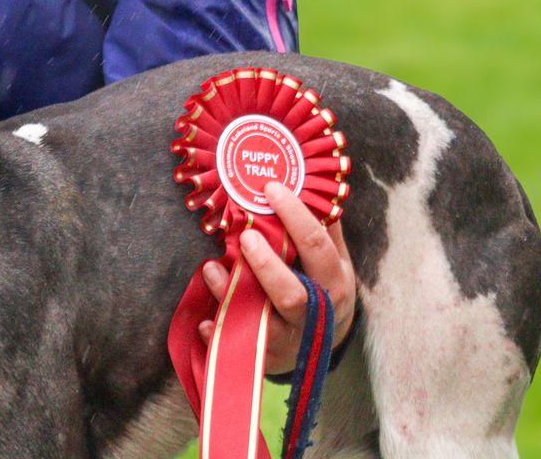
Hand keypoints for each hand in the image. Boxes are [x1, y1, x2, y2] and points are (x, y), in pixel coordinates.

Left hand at [198, 181, 356, 374]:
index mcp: (334, 281)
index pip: (316, 245)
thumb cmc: (326, 290)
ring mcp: (289, 339)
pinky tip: (204, 321)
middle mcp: (315, 314)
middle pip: (290, 294)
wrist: (328, 344)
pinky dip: (219, 335)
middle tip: (245, 237)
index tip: (271, 189)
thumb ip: (325, 228)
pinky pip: (238, 348)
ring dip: (231, 296)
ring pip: (259, 322)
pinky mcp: (267, 358)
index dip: (294, 215)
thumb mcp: (336, 261)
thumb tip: (307, 183)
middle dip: (265, 266)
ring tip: (210, 268)